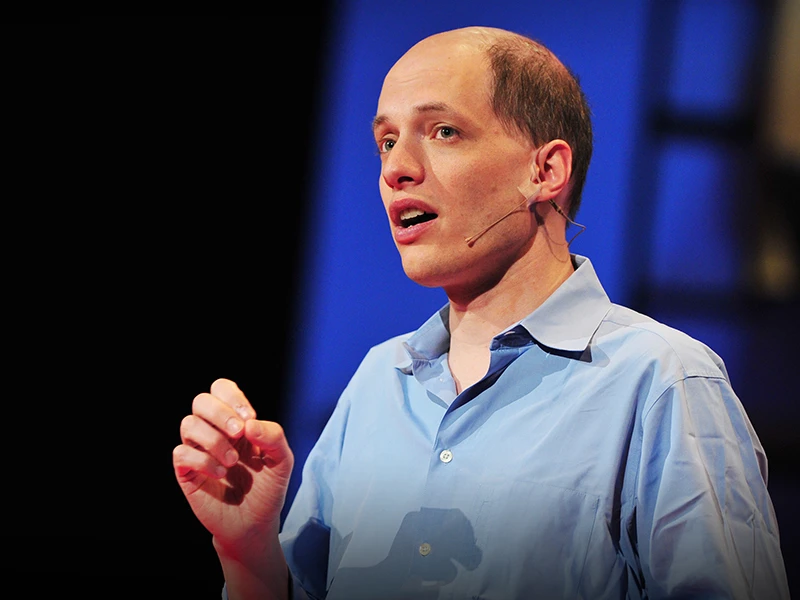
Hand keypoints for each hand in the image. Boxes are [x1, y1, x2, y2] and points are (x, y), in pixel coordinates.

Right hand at [173, 378, 293, 558]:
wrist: (255, 524)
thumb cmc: (268, 489)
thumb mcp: (282, 461)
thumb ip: (274, 437)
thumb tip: (249, 424)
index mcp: (236, 422)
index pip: (222, 390)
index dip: (232, 397)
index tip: (249, 418)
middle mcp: (214, 431)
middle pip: (201, 401)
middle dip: (220, 412)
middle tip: (238, 433)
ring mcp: (198, 450)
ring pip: (188, 423)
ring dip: (213, 439)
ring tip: (233, 462)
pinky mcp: (186, 472)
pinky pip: (181, 452)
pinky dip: (203, 460)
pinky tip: (220, 474)